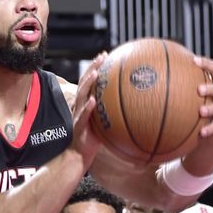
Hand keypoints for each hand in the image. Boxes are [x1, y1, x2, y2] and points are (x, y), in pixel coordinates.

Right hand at [69, 52, 106, 166]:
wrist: (78, 156)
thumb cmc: (93, 140)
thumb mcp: (104, 124)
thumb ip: (112, 114)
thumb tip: (134, 109)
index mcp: (86, 103)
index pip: (90, 81)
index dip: (96, 67)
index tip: (106, 55)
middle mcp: (80, 106)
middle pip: (85, 82)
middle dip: (93, 68)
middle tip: (103, 56)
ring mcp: (78, 115)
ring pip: (82, 95)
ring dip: (89, 83)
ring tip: (97, 73)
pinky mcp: (79, 127)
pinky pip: (83, 116)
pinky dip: (88, 108)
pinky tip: (93, 101)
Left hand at [175, 56, 212, 176]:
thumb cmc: (209, 96)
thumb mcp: (206, 85)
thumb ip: (190, 76)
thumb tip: (165, 64)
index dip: (206, 64)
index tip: (194, 60)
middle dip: (210, 89)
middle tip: (199, 89)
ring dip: (211, 109)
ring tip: (201, 111)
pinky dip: (210, 129)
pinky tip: (202, 133)